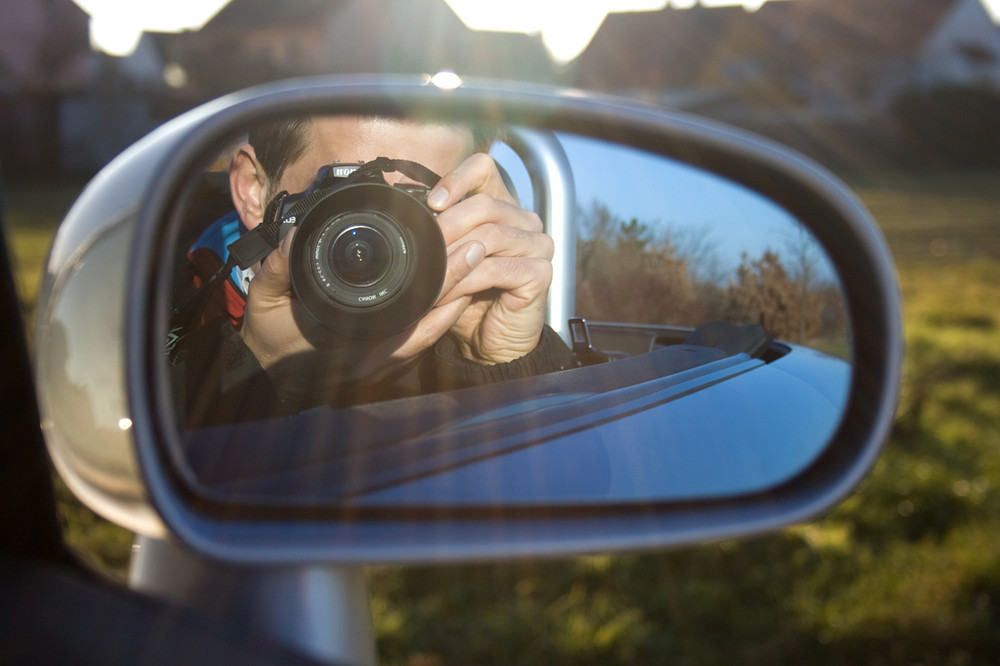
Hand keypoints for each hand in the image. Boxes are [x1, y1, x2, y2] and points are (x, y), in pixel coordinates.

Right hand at [239, 153, 552, 401]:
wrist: (267, 377)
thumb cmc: (268, 340)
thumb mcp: (264, 304)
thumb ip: (276, 272)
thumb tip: (290, 240)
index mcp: (347, 347)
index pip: (401, 321)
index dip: (431, 293)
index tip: (452, 256)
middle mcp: (372, 359)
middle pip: (425, 324)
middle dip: (454, 288)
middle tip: (476, 251)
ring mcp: (381, 363)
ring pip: (429, 333)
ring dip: (453, 301)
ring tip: (475, 265)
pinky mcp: (385, 363)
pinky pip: (421, 341)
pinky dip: (440, 318)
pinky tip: (457, 294)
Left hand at [426, 153, 552, 364]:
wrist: (488, 343)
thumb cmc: (467, 298)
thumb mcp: (448, 258)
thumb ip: (439, 230)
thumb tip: (409, 205)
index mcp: (503, 207)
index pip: (484, 168)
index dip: (456, 179)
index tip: (432, 203)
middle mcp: (525, 221)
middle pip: (484, 204)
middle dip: (446, 227)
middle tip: (421, 250)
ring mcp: (537, 246)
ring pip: (489, 236)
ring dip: (451, 260)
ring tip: (428, 279)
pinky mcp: (540, 273)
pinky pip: (496, 268)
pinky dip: (464, 281)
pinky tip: (446, 294)